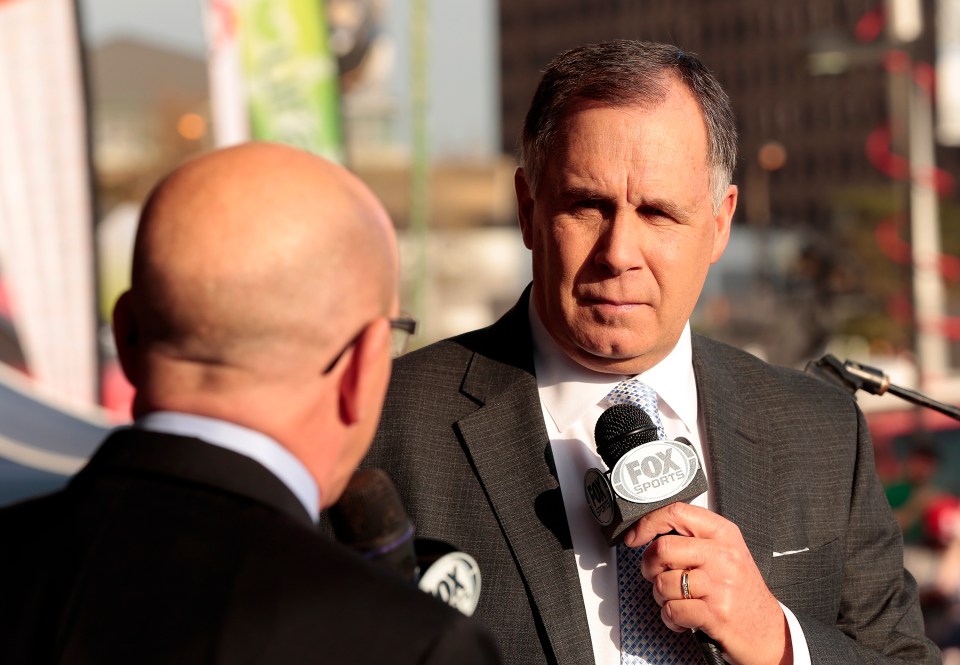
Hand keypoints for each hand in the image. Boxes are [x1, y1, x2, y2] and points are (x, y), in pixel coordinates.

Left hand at [624, 503, 791, 664]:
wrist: (768, 631)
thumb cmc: (742, 592)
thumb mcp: (726, 553)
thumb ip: (694, 539)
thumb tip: (651, 530)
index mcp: (724, 534)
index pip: (677, 512)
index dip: (647, 523)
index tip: (634, 536)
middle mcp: (723, 555)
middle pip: (662, 548)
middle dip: (649, 566)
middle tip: (656, 575)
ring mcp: (720, 584)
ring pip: (662, 582)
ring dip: (660, 597)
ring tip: (677, 599)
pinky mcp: (715, 613)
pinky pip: (672, 610)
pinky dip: (670, 618)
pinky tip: (683, 617)